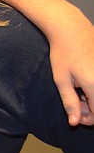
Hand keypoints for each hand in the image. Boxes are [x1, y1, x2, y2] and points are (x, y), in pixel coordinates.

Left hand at [47, 6, 93, 125]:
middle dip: (90, 109)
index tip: (73, 113)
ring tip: (78, 88)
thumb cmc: (63, 54)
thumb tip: (74, 122)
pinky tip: (85, 81)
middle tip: (74, 98)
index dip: (86, 119)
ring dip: (92, 99)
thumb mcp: (61, 80)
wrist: (72, 29)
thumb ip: (69, 102)